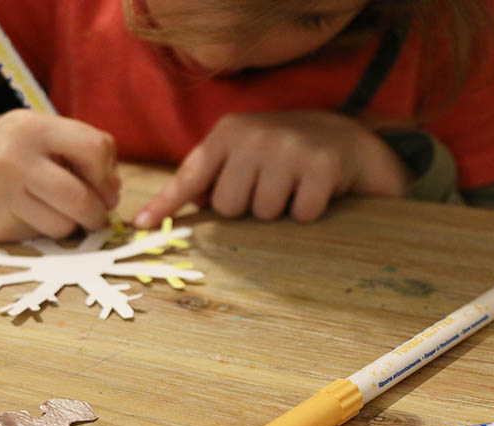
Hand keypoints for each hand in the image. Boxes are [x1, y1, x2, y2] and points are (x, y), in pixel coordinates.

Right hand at [0, 109, 119, 240]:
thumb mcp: (44, 137)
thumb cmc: (13, 154)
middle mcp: (16, 153)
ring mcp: (2, 187)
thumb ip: (81, 155)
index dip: (107, 174)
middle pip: (82, 195)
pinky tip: (38, 217)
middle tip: (97, 215)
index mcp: (35, 126)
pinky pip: (44, 233)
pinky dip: (52, 231)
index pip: (96, 148)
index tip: (103, 185)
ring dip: (75, 225)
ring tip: (64, 215)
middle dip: (98, 212)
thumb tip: (113, 191)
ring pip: (65, 221)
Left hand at [133, 110, 409, 227]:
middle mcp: (255, 135)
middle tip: (272, 189)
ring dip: (280, 212)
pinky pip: (301, 215)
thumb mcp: (243, 156)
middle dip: (248, 209)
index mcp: (229, 133)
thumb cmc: (286, 156)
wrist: (350, 140)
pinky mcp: (322, 164)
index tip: (143, 224)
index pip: (192, 174)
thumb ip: (209, 178)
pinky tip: (318, 192)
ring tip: (294, 188)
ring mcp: (290, 147)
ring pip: (264, 213)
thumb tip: (160, 216)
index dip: (168, 202)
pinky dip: (310, 213)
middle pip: (229, 206)